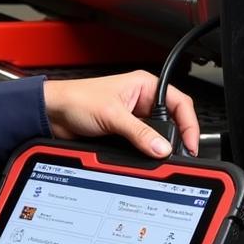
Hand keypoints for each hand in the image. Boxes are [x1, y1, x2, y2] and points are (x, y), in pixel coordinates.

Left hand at [42, 70, 198, 156]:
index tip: (190, 143)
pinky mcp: (124, 132)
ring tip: (160, 156)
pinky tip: (146, 157)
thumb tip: (162, 148)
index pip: (179, 103)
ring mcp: (132, 117)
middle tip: (176, 154)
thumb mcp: (112, 116)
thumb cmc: (76, 99)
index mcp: (143, 85)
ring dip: (158, 145)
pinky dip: (146, 151)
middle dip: (174, 137)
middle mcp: (140, 100)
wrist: (52, 114)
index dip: (189, 124)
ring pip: (157, 134)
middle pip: (171, 121)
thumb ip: (139, 133)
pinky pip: (143, 144)